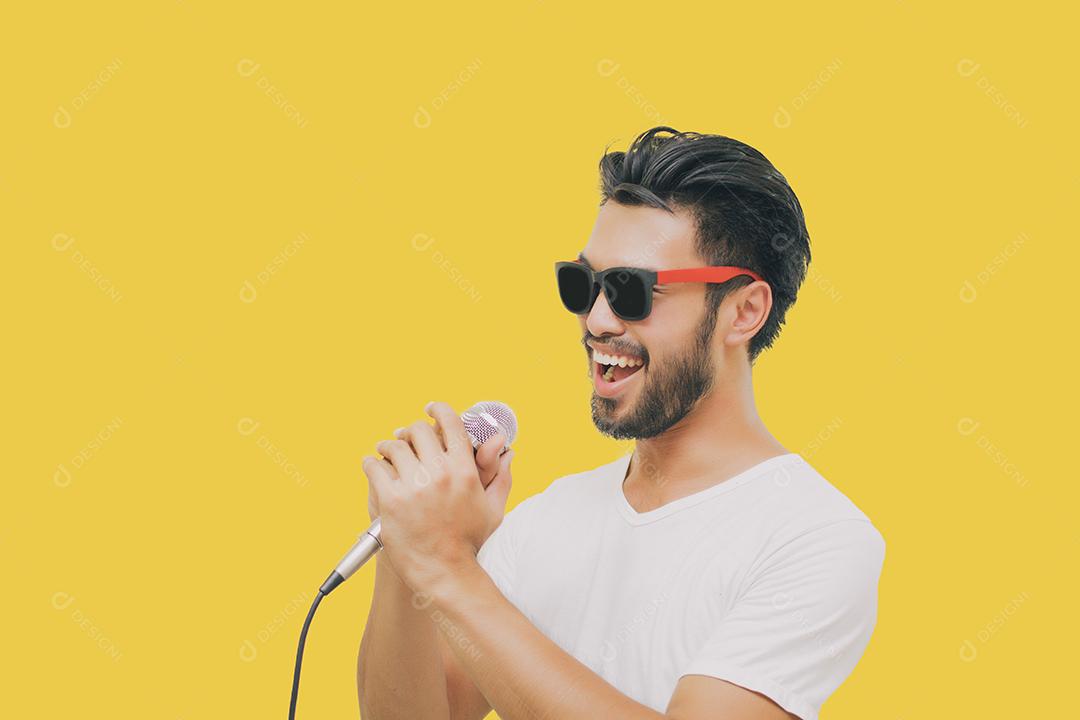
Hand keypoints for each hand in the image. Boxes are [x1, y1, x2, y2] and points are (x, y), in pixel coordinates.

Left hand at [362, 401, 514, 594]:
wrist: (444, 573)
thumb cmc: (469, 543)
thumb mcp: (492, 507)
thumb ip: (499, 475)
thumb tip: (506, 450)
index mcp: (464, 470)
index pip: (450, 423)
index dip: (438, 410)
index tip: (430, 409)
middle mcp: (440, 474)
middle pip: (419, 430)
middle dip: (411, 431)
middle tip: (404, 437)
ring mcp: (414, 486)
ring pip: (394, 446)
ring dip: (388, 445)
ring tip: (385, 451)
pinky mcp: (391, 500)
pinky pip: (374, 467)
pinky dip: (371, 463)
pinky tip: (372, 466)